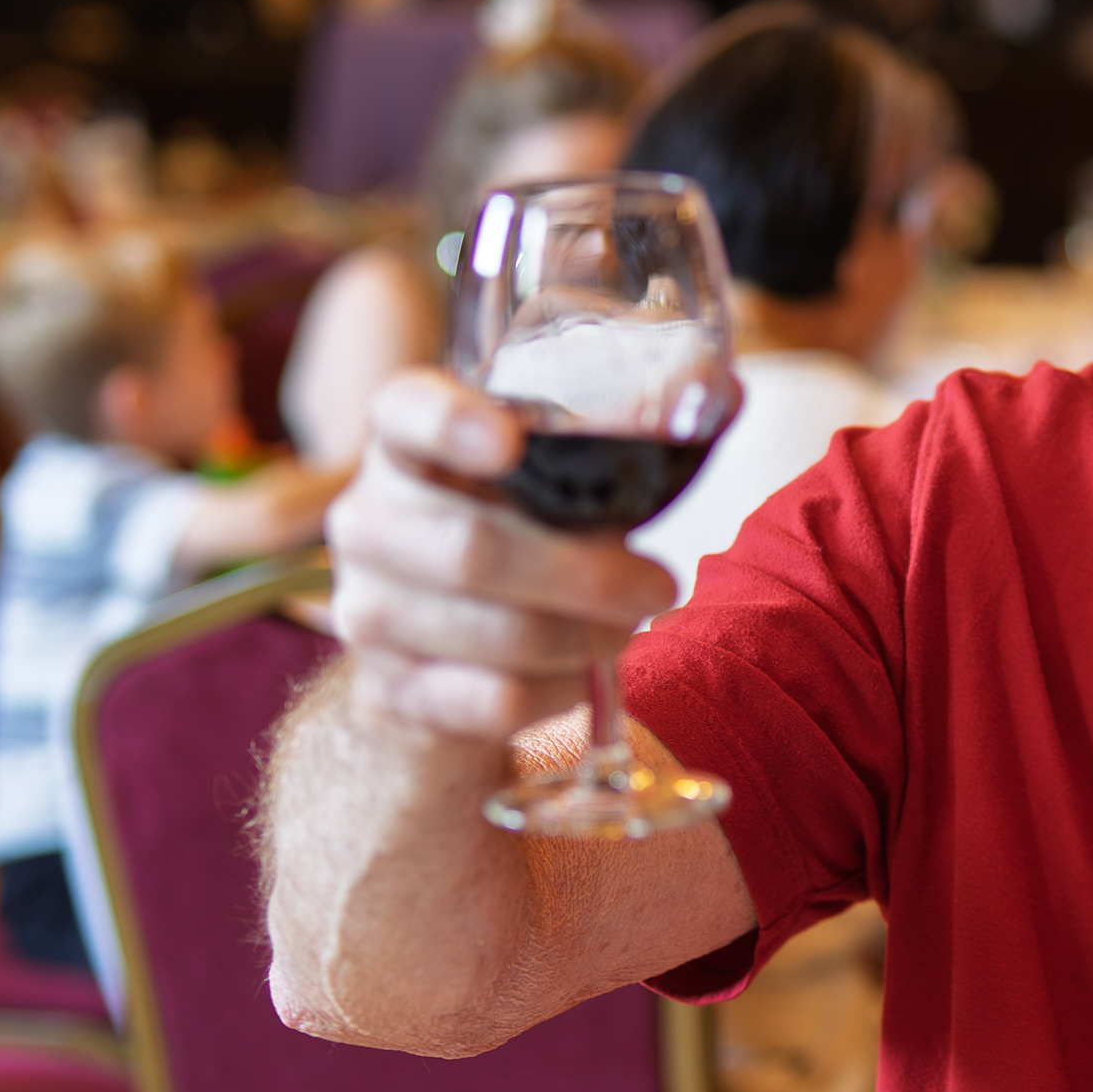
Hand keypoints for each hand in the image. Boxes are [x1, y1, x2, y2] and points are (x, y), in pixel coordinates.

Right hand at [324, 368, 670, 742]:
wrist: (441, 652)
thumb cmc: (519, 535)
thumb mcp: (556, 477)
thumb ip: (622, 436)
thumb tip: (725, 392)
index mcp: (405, 440)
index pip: (407, 412)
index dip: (452, 424)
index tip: (510, 441)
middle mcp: (368, 518)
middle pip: (471, 547)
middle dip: (584, 575)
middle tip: (661, 585)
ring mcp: (367, 607)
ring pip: (489, 631)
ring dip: (584, 635)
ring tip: (632, 627)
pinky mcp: (390, 689)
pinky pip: (487, 699)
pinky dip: (556, 692)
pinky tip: (585, 676)